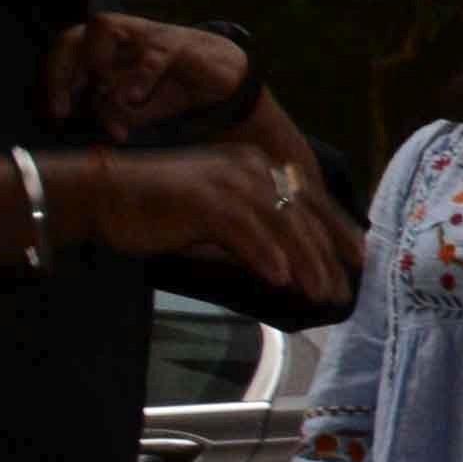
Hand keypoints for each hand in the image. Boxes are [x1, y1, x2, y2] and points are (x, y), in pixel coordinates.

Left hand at [43, 12, 250, 141]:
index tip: (58, 115)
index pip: (65, 54)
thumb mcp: (139, 109)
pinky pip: (150, 55)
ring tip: (105, 93)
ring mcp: (145, 33)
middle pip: (73, 35)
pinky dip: (138, 77)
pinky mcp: (174, 42)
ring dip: (95, 60)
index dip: (55, 82)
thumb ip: (117, 114)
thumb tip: (106, 125)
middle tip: (64, 110)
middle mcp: (119, 35)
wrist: (224, 78)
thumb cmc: (173, 87)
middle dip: (61, 71)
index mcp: (103, 49)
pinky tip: (135, 98)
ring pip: (103, 27)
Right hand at [75, 140, 357, 308]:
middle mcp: (248, 168)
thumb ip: (251, 240)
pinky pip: (245, 231)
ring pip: (280, 225)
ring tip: (320, 295)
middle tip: (342, 291)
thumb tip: (290, 270)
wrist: (103, 194)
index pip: (308, 199)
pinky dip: (266, 256)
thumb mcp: (215, 225)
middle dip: (326, 256)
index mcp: (254, 166)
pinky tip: (282, 281)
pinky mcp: (205, 199)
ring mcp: (227, 181)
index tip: (359, 260)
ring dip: (305, 263)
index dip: (337, 230)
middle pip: (301, 215)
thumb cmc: (155, 211)